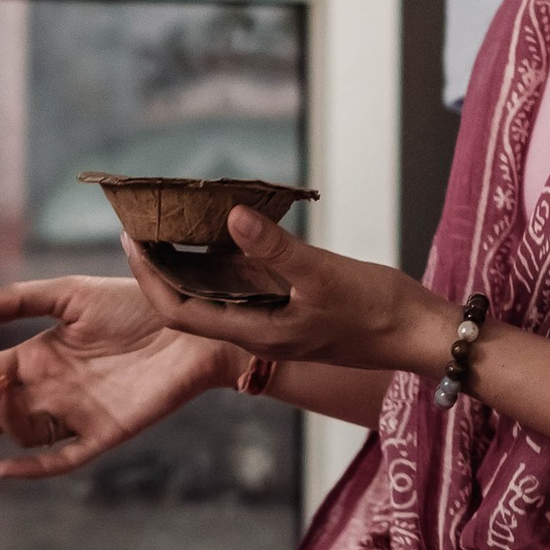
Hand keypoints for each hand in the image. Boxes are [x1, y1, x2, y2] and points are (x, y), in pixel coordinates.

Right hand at [0, 273, 237, 482]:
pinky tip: (6, 468)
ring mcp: (76, 414)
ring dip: (1, 417)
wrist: (191, 319)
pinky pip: (64, 459)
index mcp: (39, 358)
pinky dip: (36, 468)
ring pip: (22, 432)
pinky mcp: (105, 432)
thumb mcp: (71, 293)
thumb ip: (20, 301)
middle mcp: (52, 390)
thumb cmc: (136, 303)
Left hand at [123, 206, 445, 377]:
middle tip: (142, 224)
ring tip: (169, 222)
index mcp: (255, 333)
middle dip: (160, 268)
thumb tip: (230, 216)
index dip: (148, 278)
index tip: (131, 239)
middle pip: (189, 305)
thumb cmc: (376, 311)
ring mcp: (272, 323)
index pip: (179, 312)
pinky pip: (244, 287)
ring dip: (190, 264)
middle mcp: (256, 332)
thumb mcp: (324, 274)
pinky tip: (220, 230)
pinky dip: (225, 262)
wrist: (418, 334)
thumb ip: (275, 249)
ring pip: (216, 296)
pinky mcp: (289, 311)